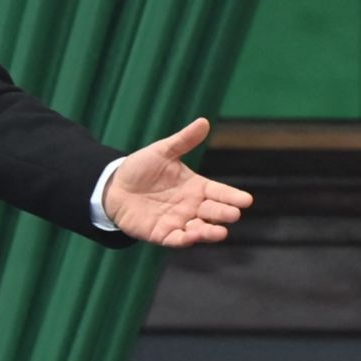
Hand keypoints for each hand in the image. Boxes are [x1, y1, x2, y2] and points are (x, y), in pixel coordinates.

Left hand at [102, 118, 252, 247]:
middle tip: (234, 214)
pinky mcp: (162, 234)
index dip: (232, 196)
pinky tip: (192, 236)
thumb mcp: (162, 151)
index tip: (246, 200)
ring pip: (199, 229)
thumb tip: (204, 121)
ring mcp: (178, 221)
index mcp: (196, 187)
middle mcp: (191, 206)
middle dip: (224, 213)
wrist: (113, 186)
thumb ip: (183, 140)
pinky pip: (176, 239)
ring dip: (210, 232)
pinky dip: (185, 239)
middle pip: (213, 212)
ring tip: (220, 232)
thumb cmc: (141, 168)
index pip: (219, 192)